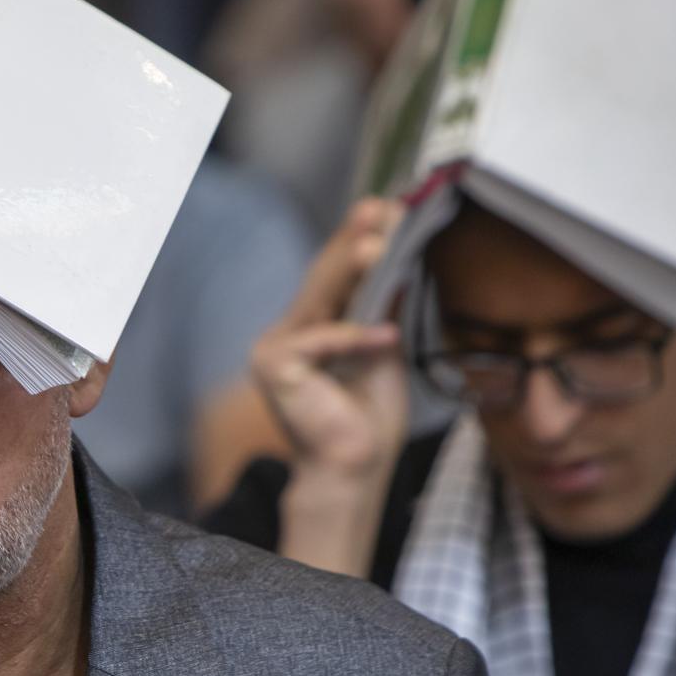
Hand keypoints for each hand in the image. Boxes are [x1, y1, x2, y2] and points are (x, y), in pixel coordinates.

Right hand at [251, 197, 409, 482]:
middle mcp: (287, 330)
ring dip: (351, 270)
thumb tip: (401, 253)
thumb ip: (385, 306)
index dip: (358, 238)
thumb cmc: (369, 416)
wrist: (353, 469)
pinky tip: (387, 334)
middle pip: (325, 277)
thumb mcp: (385, 346)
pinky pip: (322, 342)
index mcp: (311, 324)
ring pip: (320, 299)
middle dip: (355, 241)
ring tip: (378, 246)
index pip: (335, 273)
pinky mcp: (274, 367)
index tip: (386, 207)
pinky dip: (355, 338)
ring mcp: (275, 347)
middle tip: (381, 209)